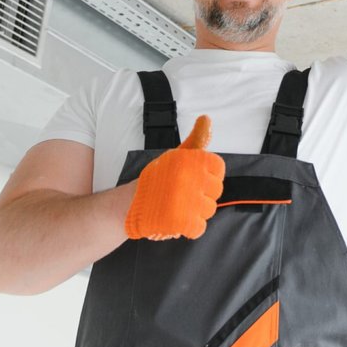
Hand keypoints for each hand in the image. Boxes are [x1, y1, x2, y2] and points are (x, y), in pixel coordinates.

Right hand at [124, 115, 225, 240]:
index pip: (218, 167)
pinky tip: (179, 220)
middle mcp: (189, 178)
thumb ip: (196, 140)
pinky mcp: (180, 221)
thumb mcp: (177, 155)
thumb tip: (206, 119)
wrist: (128, 203)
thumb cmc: (157, 179)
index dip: (208, 175)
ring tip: (179, 206)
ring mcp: (185, 200)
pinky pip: (199, 227)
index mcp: (189, 159)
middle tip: (183, 194)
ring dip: (196, 212)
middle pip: (215, 190)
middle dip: (202, 194)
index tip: (195, 178)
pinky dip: (191, 228)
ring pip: (208, 209)